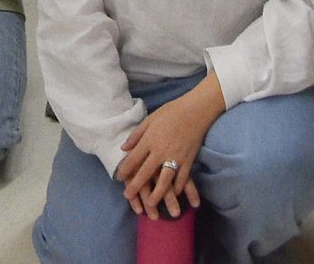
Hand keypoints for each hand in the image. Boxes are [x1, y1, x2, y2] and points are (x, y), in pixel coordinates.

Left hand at [115, 81, 219, 217]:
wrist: (195, 110)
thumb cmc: (171, 112)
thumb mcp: (150, 119)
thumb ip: (136, 135)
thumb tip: (123, 148)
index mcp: (150, 140)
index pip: (134, 158)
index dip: (125, 169)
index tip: (118, 177)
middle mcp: (161, 150)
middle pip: (146, 172)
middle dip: (135, 185)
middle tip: (127, 195)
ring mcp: (176, 157)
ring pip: (164, 180)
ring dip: (157, 193)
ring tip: (150, 203)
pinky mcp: (188, 160)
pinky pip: (182, 177)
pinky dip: (178, 187)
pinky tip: (174, 193)